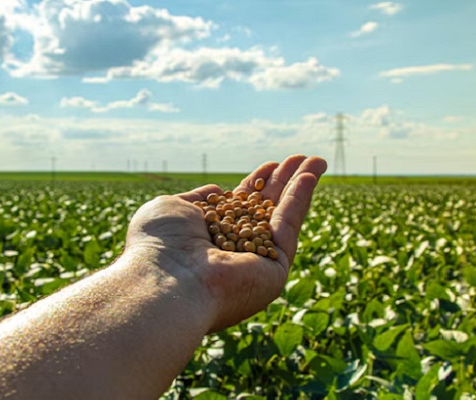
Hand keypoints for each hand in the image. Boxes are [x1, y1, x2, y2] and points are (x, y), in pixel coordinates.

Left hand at [126, 155, 326, 331]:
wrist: (166, 281)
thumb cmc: (159, 245)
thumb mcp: (172, 208)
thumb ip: (199, 199)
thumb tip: (218, 191)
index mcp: (208, 241)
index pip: (238, 209)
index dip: (256, 186)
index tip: (270, 165)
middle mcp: (233, 253)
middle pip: (265, 211)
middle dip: (284, 183)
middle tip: (301, 158)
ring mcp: (255, 263)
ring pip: (283, 218)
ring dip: (300, 187)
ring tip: (317, 160)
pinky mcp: (274, 270)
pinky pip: (288, 229)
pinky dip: (299, 202)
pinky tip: (308, 176)